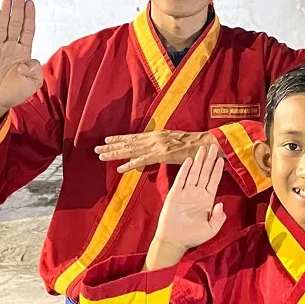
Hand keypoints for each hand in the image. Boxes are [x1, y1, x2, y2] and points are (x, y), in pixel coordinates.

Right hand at [0, 0, 42, 122]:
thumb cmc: (13, 94)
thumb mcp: (33, 84)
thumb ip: (35, 71)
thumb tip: (30, 61)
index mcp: (24, 53)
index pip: (28, 31)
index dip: (29, 17)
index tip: (31, 3)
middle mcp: (11, 48)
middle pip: (15, 24)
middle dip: (18, 8)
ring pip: (2, 26)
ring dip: (6, 12)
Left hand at [96, 131, 220, 172]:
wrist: (208, 144)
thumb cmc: (195, 145)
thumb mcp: (176, 142)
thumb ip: (165, 146)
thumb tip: (157, 151)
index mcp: (158, 135)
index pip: (135, 137)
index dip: (120, 139)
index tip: (107, 140)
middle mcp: (155, 138)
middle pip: (129, 143)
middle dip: (112, 145)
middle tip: (96, 148)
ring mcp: (158, 146)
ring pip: (132, 150)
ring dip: (115, 153)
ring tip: (101, 155)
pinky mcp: (163, 155)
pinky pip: (143, 160)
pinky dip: (130, 164)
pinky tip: (120, 168)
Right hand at [152, 145, 226, 253]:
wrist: (174, 241)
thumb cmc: (193, 236)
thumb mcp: (211, 229)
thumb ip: (219, 218)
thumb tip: (220, 204)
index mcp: (207, 200)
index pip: (214, 181)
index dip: (218, 170)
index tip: (221, 159)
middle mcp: (197, 193)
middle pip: (205, 173)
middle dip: (209, 160)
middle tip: (213, 146)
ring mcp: (186, 193)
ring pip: (194, 173)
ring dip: (199, 161)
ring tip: (203, 149)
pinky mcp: (175, 194)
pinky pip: (181, 179)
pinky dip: (185, 169)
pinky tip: (190, 160)